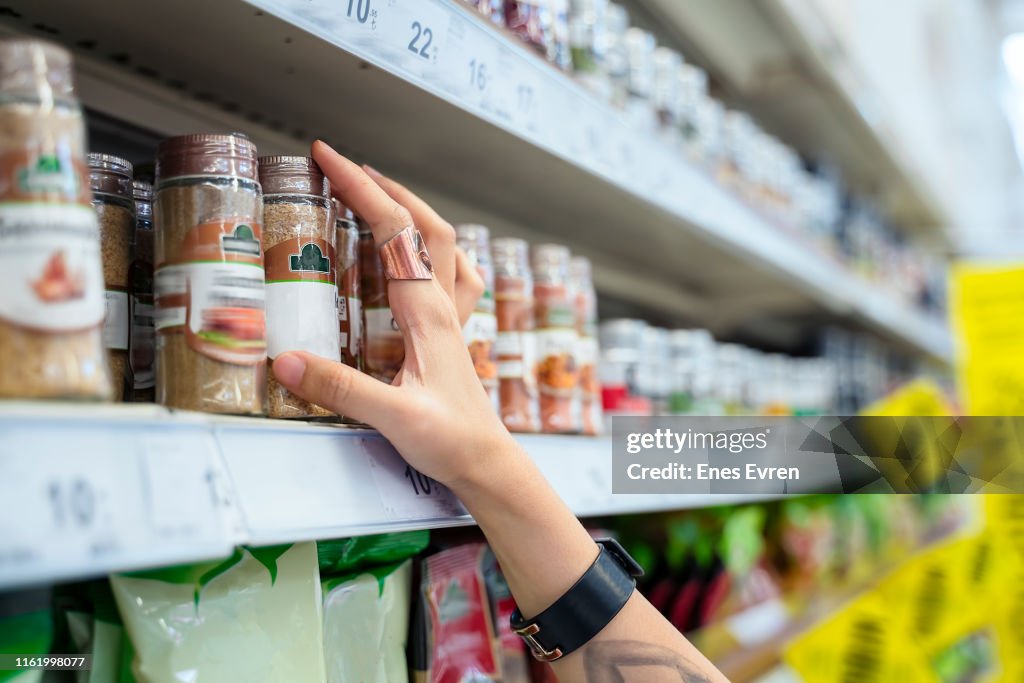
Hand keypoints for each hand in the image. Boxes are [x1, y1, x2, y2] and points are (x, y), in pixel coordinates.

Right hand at [272, 141, 515, 487]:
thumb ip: (339, 388)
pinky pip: (452, 275)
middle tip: (343, 165)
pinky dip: (435, 250)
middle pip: (423, 225)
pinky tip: (423, 254)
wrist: (486, 463)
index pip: (394, 233)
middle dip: (383, 187)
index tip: (328, 157)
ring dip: (412, 210)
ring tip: (379, 192)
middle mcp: (442, 306)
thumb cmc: (450, 441)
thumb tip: (284, 358)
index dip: (361, 189)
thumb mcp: (391, 417)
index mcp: (426, 313)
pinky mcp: (450, 335)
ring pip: (442, 244)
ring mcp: (451, 318)